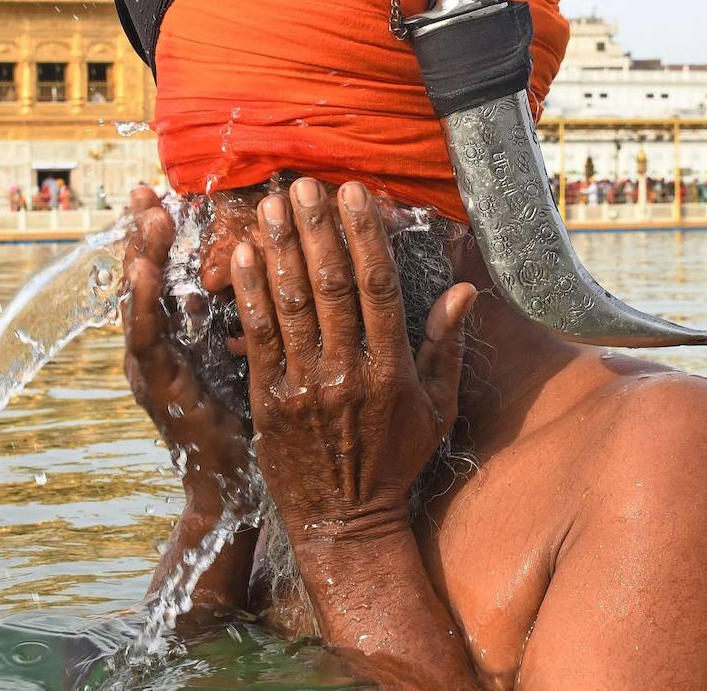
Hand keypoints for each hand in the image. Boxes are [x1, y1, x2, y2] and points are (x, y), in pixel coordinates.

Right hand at [123, 186, 253, 518]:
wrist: (230, 488)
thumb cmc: (243, 421)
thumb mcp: (240, 357)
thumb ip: (232, 316)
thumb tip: (249, 264)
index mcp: (173, 339)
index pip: (161, 275)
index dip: (155, 235)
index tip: (157, 192)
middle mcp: (153, 350)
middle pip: (140, 282)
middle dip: (139, 236)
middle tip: (143, 192)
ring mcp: (148, 371)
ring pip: (136, 305)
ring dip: (138, 259)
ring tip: (144, 220)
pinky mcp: (156, 391)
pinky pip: (146, 341)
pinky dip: (143, 305)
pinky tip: (147, 274)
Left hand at [232, 178, 475, 541]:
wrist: (344, 523)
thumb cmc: (395, 461)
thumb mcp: (437, 409)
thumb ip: (445, 346)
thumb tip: (464, 289)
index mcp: (392, 369)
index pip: (378, 287)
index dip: (365, 235)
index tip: (355, 193)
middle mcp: (348, 372)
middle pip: (331, 285)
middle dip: (316, 228)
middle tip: (304, 184)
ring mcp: (305, 386)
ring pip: (291, 303)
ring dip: (279, 249)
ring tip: (270, 204)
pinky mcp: (269, 400)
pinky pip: (259, 337)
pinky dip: (250, 293)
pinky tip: (242, 255)